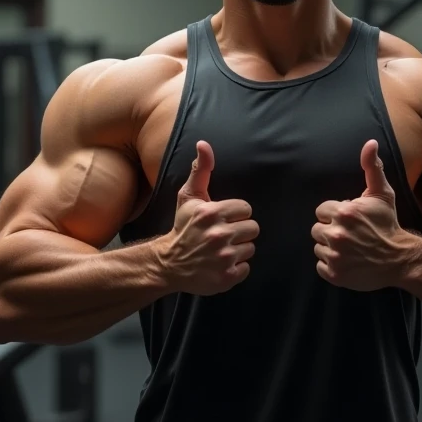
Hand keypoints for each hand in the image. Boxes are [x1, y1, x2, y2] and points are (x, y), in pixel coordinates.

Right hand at [158, 141, 259, 295]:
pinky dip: (236, 268)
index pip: (246, 209)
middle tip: (224, 235)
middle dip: (240, 231)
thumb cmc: (183, 228)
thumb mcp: (188, 197)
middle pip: (253, 228)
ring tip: (221, 250)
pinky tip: (221, 264)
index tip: (223, 219)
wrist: (168, 263)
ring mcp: (223, 258)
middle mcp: (218, 235)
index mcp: (211, 213)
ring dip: (238, 250)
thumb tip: (204, 144)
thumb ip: (201, 170)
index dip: (236, 214)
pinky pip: (246, 268)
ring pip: (250, 248)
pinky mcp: (226, 278)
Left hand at [311, 140, 407, 291]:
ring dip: (330, 248)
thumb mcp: (382, 194)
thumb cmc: (388, 224)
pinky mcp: (335, 274)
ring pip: (318, 248)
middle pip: (317, 230)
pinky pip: (320, 266)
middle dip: (331, 231)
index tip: (350, 221)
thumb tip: (370, 143)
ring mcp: (335, 256)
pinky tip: (347, 261)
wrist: (401, 258)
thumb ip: (372, 167)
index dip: (335, 215)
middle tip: (350, 235)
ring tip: (350, 248)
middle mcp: (336, 234)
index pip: (322, 211)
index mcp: (343, 212)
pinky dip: (330, 265)